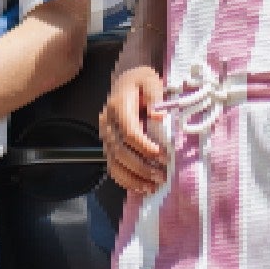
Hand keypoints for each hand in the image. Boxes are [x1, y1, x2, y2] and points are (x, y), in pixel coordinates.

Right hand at [99, 66, 167, 193]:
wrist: (126, 82)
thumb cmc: (142, 82)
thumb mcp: (151, 80)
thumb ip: (155, 96)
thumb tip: (158, 117)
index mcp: (118, 107)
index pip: (129, 132)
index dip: (145, 147)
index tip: (163, 156)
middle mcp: (108, 123)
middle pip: (120, 152)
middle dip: (142, 167)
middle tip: (162, 175)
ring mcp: (106, 136)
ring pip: (114, 164)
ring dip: (134, 179)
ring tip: (153, 186)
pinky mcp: (108, 146)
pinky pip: (113, 168)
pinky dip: (126, 181)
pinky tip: (142, 188)